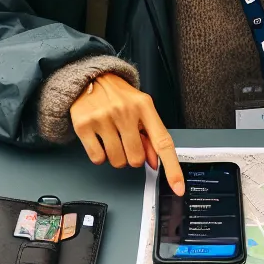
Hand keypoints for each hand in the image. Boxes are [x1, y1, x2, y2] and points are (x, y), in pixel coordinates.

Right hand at [70, 74, 183, 194]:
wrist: (90, 77)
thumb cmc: (119, 96)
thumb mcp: (140, 109)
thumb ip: (150, 136)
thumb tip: (155, 162)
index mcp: (145, 107)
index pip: (163, 142)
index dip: (172, 168)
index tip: (178, 187)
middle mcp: (125, 111)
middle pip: (136, 159)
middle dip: (132, 157)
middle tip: (126, 141)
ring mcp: (103, 117)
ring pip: (117, 161)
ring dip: (116, 157)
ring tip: (112, 138)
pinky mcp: (84, 125)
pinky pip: (98, 158)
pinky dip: (100, 155)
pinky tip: (99, 140)